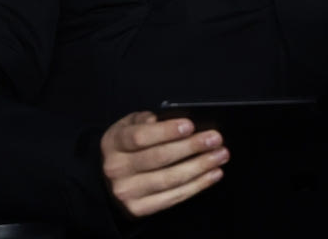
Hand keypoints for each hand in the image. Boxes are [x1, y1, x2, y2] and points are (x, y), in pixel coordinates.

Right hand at [100, 111, 229, 218]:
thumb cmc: (127, 147)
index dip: (166, 131)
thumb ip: (145, 119)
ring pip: (169, 179)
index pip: (140, 137)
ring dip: (200, 166)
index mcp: (114, 143)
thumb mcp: (129, 126)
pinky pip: (172, 197)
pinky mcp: (138, 208)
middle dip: (191, 147)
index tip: (190, 125)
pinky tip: (213, 174)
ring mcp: (127, 191)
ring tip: (220, 155)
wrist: (107, 180)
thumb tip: (163, 119)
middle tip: (215, 139)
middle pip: (159, 158)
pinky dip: (197, 186)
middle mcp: (117, 168)